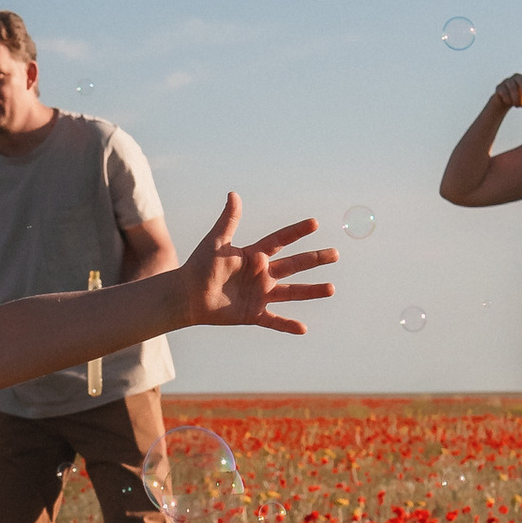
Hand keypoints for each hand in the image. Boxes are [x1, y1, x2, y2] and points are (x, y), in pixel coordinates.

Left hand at [179, 195, 336, 335]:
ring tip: (331, 289)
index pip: (280, 241)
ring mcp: (260, 294)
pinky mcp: (253, 314)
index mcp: (254, 255)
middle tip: (335, 254)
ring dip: (311, 291)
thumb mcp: (216, 241)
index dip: (296, 232)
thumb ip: (228, 220)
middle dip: (314, 259)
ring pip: (291, 292)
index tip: (314, 223)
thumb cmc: (199, 266)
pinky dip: (287, 325)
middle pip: (293, 265)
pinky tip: (303, 329)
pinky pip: (274, 320)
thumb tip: (234, 194)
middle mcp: (261, 274)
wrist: (186, 295)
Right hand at [496, 71, 521, 116]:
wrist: (504, 100)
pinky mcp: (500, 86)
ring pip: (513, 88)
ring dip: (516, 99)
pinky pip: (504, 93)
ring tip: (517, 105)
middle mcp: (518, 77)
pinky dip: (508, 100)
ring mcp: (508, 81)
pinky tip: (508, 102)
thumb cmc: (519, 100)